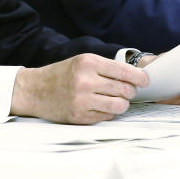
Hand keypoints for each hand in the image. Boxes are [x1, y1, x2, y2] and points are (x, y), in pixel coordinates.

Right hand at [10, 53, 148, 123]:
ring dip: (121, 104)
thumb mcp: (81, 62)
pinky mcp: (79, 116)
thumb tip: (135, 78)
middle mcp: (85, 80)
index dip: (140, 78)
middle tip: (125, 91)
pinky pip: (107, 117)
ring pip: (119, 106)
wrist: (33, 90)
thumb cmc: (61, 74)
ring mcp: (82, 100)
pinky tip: (97, 106)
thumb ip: (105, 68)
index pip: (124, 72)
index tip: (146, 81)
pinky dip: (106, 113)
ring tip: (113, 100)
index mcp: (87, 62)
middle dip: (130, 92)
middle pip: (125, 90)